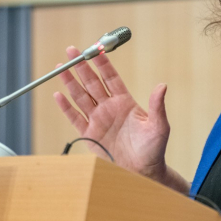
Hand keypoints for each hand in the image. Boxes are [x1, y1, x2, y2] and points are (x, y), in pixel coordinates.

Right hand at [54, 46, 171, 182]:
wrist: (142, 172)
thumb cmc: (154, 149)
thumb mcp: (159, 126)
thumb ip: (157, 106)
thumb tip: (162, 86)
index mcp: (125, 102)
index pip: (111, 78)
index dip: (103, 64)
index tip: (96, 48)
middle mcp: (109, 107)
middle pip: (92, 82)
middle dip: (82, 66)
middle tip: (72, 50)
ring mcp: (98, 119)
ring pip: (80, 96)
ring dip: (70, 81)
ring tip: (61, 66)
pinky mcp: (89, 134)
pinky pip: (75, 118)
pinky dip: (65, 107)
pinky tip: (58, 95)